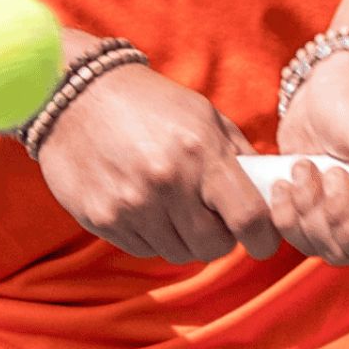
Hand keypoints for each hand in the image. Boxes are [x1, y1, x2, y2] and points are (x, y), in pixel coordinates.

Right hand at [36, 61, 278, 263]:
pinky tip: (145, 206)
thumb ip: (239, 155)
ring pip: (178, 252)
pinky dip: (152, 236)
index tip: (262, 241)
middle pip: (213, 247)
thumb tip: (269, 192)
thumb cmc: (152, 104)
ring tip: (175, 207)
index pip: (249, 217)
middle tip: (213, 220)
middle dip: (221, 239)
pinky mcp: (102, 218)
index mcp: (202, 153)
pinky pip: (144, 249)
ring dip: (185, 239)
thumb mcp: (206, 116)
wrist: (79, 95)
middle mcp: (168, 182)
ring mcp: (132, 204)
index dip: (264, 239)